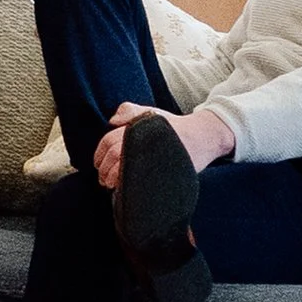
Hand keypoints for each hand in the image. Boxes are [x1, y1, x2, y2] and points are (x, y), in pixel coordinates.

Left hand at [91, 102, 235, 190]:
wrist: (203, 137)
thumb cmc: (175, 127)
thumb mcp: (151, 113)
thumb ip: (129, 111)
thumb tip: (111, 122)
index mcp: (138, 128)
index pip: (109, 141)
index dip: (99, 154)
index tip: (98, 165)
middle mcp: (144, 140)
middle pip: (114, 154)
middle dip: (104, 168)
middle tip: (103, 179)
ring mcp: (153, 157)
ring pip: (124, 168)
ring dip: (113, 179)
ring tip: (111, 185)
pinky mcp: (163, 171)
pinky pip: (140, 181)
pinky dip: (128, 186)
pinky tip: (126, 190)